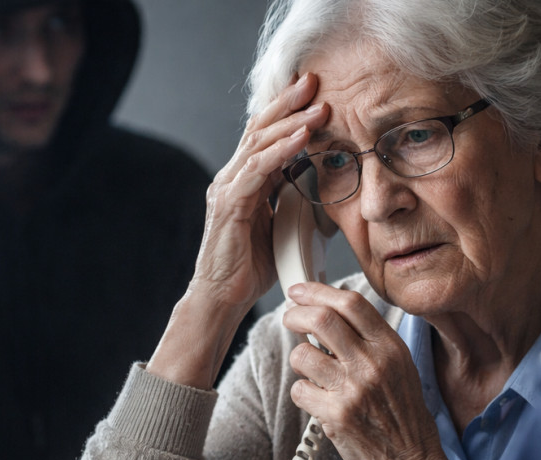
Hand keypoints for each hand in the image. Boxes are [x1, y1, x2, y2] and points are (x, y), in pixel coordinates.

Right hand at [188, 73, 329, 318]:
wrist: (222, 298)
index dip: (288, 111)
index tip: (315, 93)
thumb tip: (317, 186)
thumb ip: (290, 201)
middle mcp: (231, 177)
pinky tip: (301, 138)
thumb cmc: (249, 267)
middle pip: (260, 127)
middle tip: (315, 80)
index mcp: (243, 180)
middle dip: (289, 102)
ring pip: (259, 143)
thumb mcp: (278, 225)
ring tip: (317, 106)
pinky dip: (281, 151)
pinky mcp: (230, 204)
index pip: (265, 135)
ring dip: (291, 122)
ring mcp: (228, 189)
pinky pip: (257, 170)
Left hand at [283, 282, 475, 459]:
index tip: (300, 292)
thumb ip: (371, 342)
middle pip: (322, 319)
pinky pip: (300, 390)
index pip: (351, 303)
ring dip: (298, 360)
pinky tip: (317, 401)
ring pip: (303, 355)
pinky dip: (302, 393)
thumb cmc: (403, 418)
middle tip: (288, 318)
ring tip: (310, 371)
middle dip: (295, 314)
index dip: (318, 292)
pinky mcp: (337, 416)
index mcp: (391, 347)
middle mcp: (374, 364)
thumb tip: (331, 314)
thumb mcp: (400, 369)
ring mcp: (355, 390)